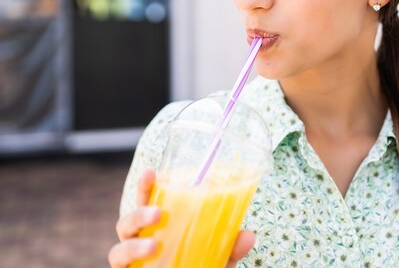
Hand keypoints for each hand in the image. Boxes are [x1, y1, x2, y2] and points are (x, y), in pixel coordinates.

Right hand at [107, 169, 255, 267]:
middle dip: (139, 213)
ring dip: (134, 246)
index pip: (146, 201)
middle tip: (158, 212)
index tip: (151, 171)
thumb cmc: (199, 267)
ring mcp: (130, 262)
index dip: (145, 186)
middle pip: (127, 222)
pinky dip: (130, 264)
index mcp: (157, 226)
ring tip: (153, 245)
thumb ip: (230, 247)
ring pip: (119, 250)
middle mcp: (138, 241)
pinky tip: (146, 260)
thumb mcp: (218, 257)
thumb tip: (248, 235)